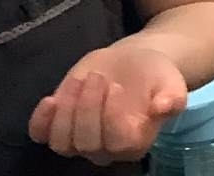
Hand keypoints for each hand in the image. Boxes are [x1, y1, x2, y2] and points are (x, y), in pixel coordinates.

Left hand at [27, 40, 187, 163]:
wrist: (132, 63)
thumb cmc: (153, 74)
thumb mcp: (171, 81)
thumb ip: (173, 96)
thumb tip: (164, 107)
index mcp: (135, 143)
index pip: (118, 142)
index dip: (111, 117)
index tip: (115, 86)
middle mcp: (105, 149)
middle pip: (87, 143)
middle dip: (88, 107)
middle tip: (99, 77)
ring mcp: (79, 139)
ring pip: (62, 142)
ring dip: (66, 110)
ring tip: (81, 80)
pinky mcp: (59, 125)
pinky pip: (41, 134)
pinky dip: (40, 120)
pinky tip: (50, 99)